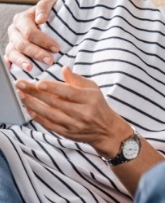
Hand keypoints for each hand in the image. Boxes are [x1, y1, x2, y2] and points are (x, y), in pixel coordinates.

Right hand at [5, 0, 59, 70]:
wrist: (53, 17)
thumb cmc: (53, 10)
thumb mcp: (52, 2)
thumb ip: (45, 5)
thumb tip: (40, 19)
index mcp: (22, 19)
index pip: (30, 32)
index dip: (43, 41)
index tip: (56, 48)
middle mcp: (14, 30)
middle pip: (22, 44)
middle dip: (36, 53)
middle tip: (50, 60)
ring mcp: (12, 42)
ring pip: (13, 53)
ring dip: (22, 62)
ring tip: (31, 68)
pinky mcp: (13, 52)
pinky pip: (9, 59)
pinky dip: (12, 65)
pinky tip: (17, 71)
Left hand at [15, 65, 130, 155]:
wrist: (105, 129)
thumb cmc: (98, 105)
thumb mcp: (93, 88)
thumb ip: (77, 79)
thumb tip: (64, 69)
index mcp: (89, 99)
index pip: (69, 92)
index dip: (53, 88)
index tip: (39, 83)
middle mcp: (82, 112)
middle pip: (56, 102)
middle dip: (36, 93)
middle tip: (21, 84)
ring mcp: (74, 124)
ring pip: (50, 114)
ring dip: (33, 104)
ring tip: (21, 95)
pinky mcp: (67, 133)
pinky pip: (49, 125)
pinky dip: (37, 117)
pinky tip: (29, 108)